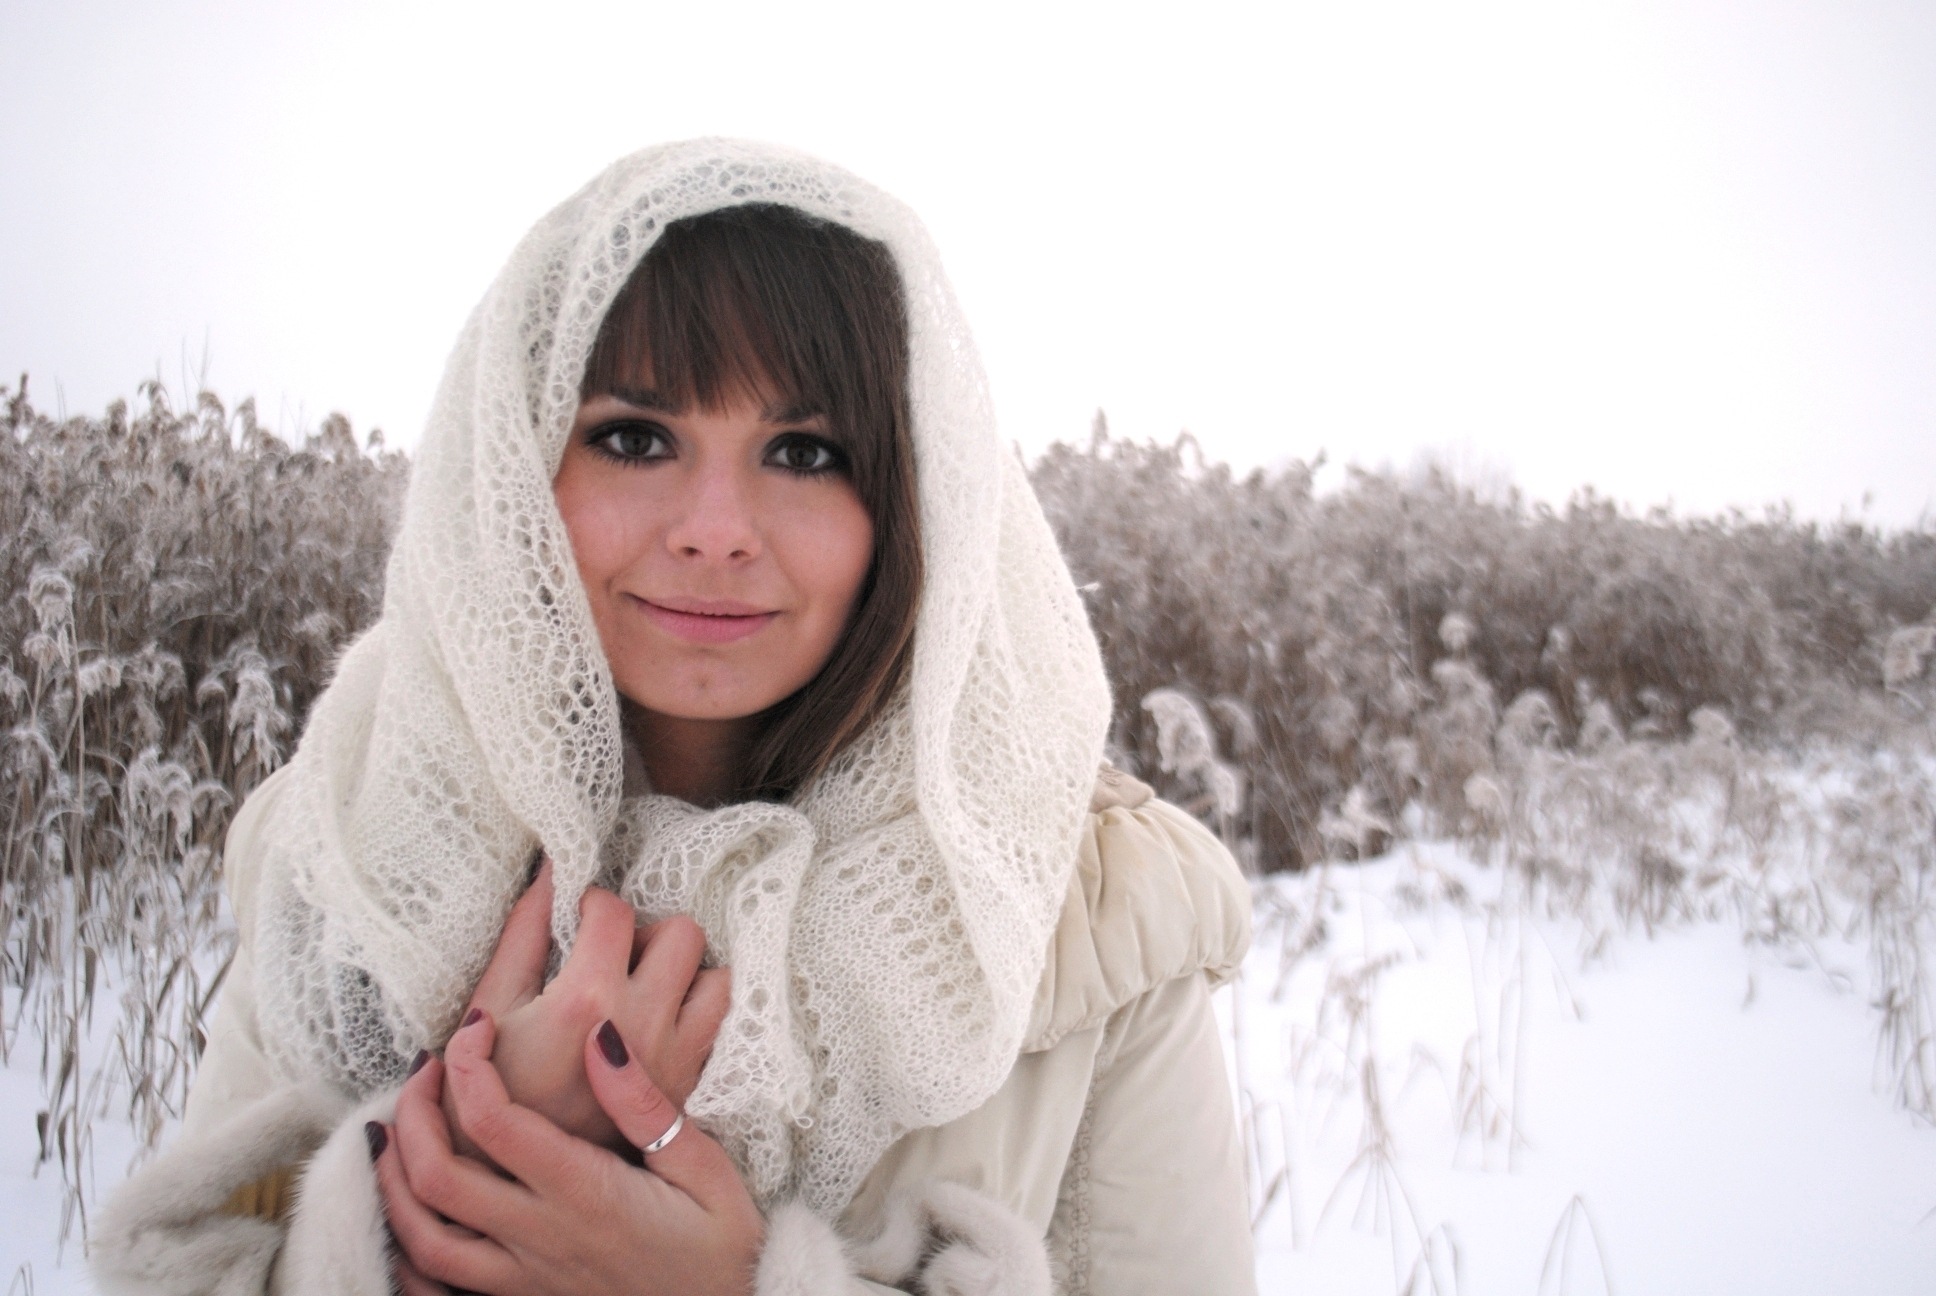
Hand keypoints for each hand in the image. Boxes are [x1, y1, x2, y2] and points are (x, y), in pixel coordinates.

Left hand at [375, 1009, 763, 1295]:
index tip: (478, 1022)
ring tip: (397, 1127)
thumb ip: (647, 1106)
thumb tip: (602, 1036)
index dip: (469, 1062)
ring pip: (423, 1236)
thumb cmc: (723, 1247)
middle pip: (436, 1177)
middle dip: (413, 1113)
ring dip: (394, 1177)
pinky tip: (405, 1207)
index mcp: (587, 1193)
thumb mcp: (705, 1169)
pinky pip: (437, 1285)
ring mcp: (523, 1276)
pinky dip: (406, 1244)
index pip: (496, 1122)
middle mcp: (542, 1237)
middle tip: (425, 1066)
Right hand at [453, 860, 730, 1153]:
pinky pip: (718, 1027)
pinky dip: (695, 1013)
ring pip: (716, 979)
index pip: (615, 910)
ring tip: (640, 988)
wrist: (508, 1178)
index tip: (576, 918)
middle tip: (610, 955)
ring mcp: (672, 1058)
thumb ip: (525, 933)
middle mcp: (643, 1024)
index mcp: (588, 998)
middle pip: (683, 933)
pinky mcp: (687, 1087)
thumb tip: (550, 871)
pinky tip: (654, 1024)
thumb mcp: (491, 1006)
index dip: (592, 902)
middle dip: (647, 932)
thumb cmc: (489, 1090)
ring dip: (684, 973)